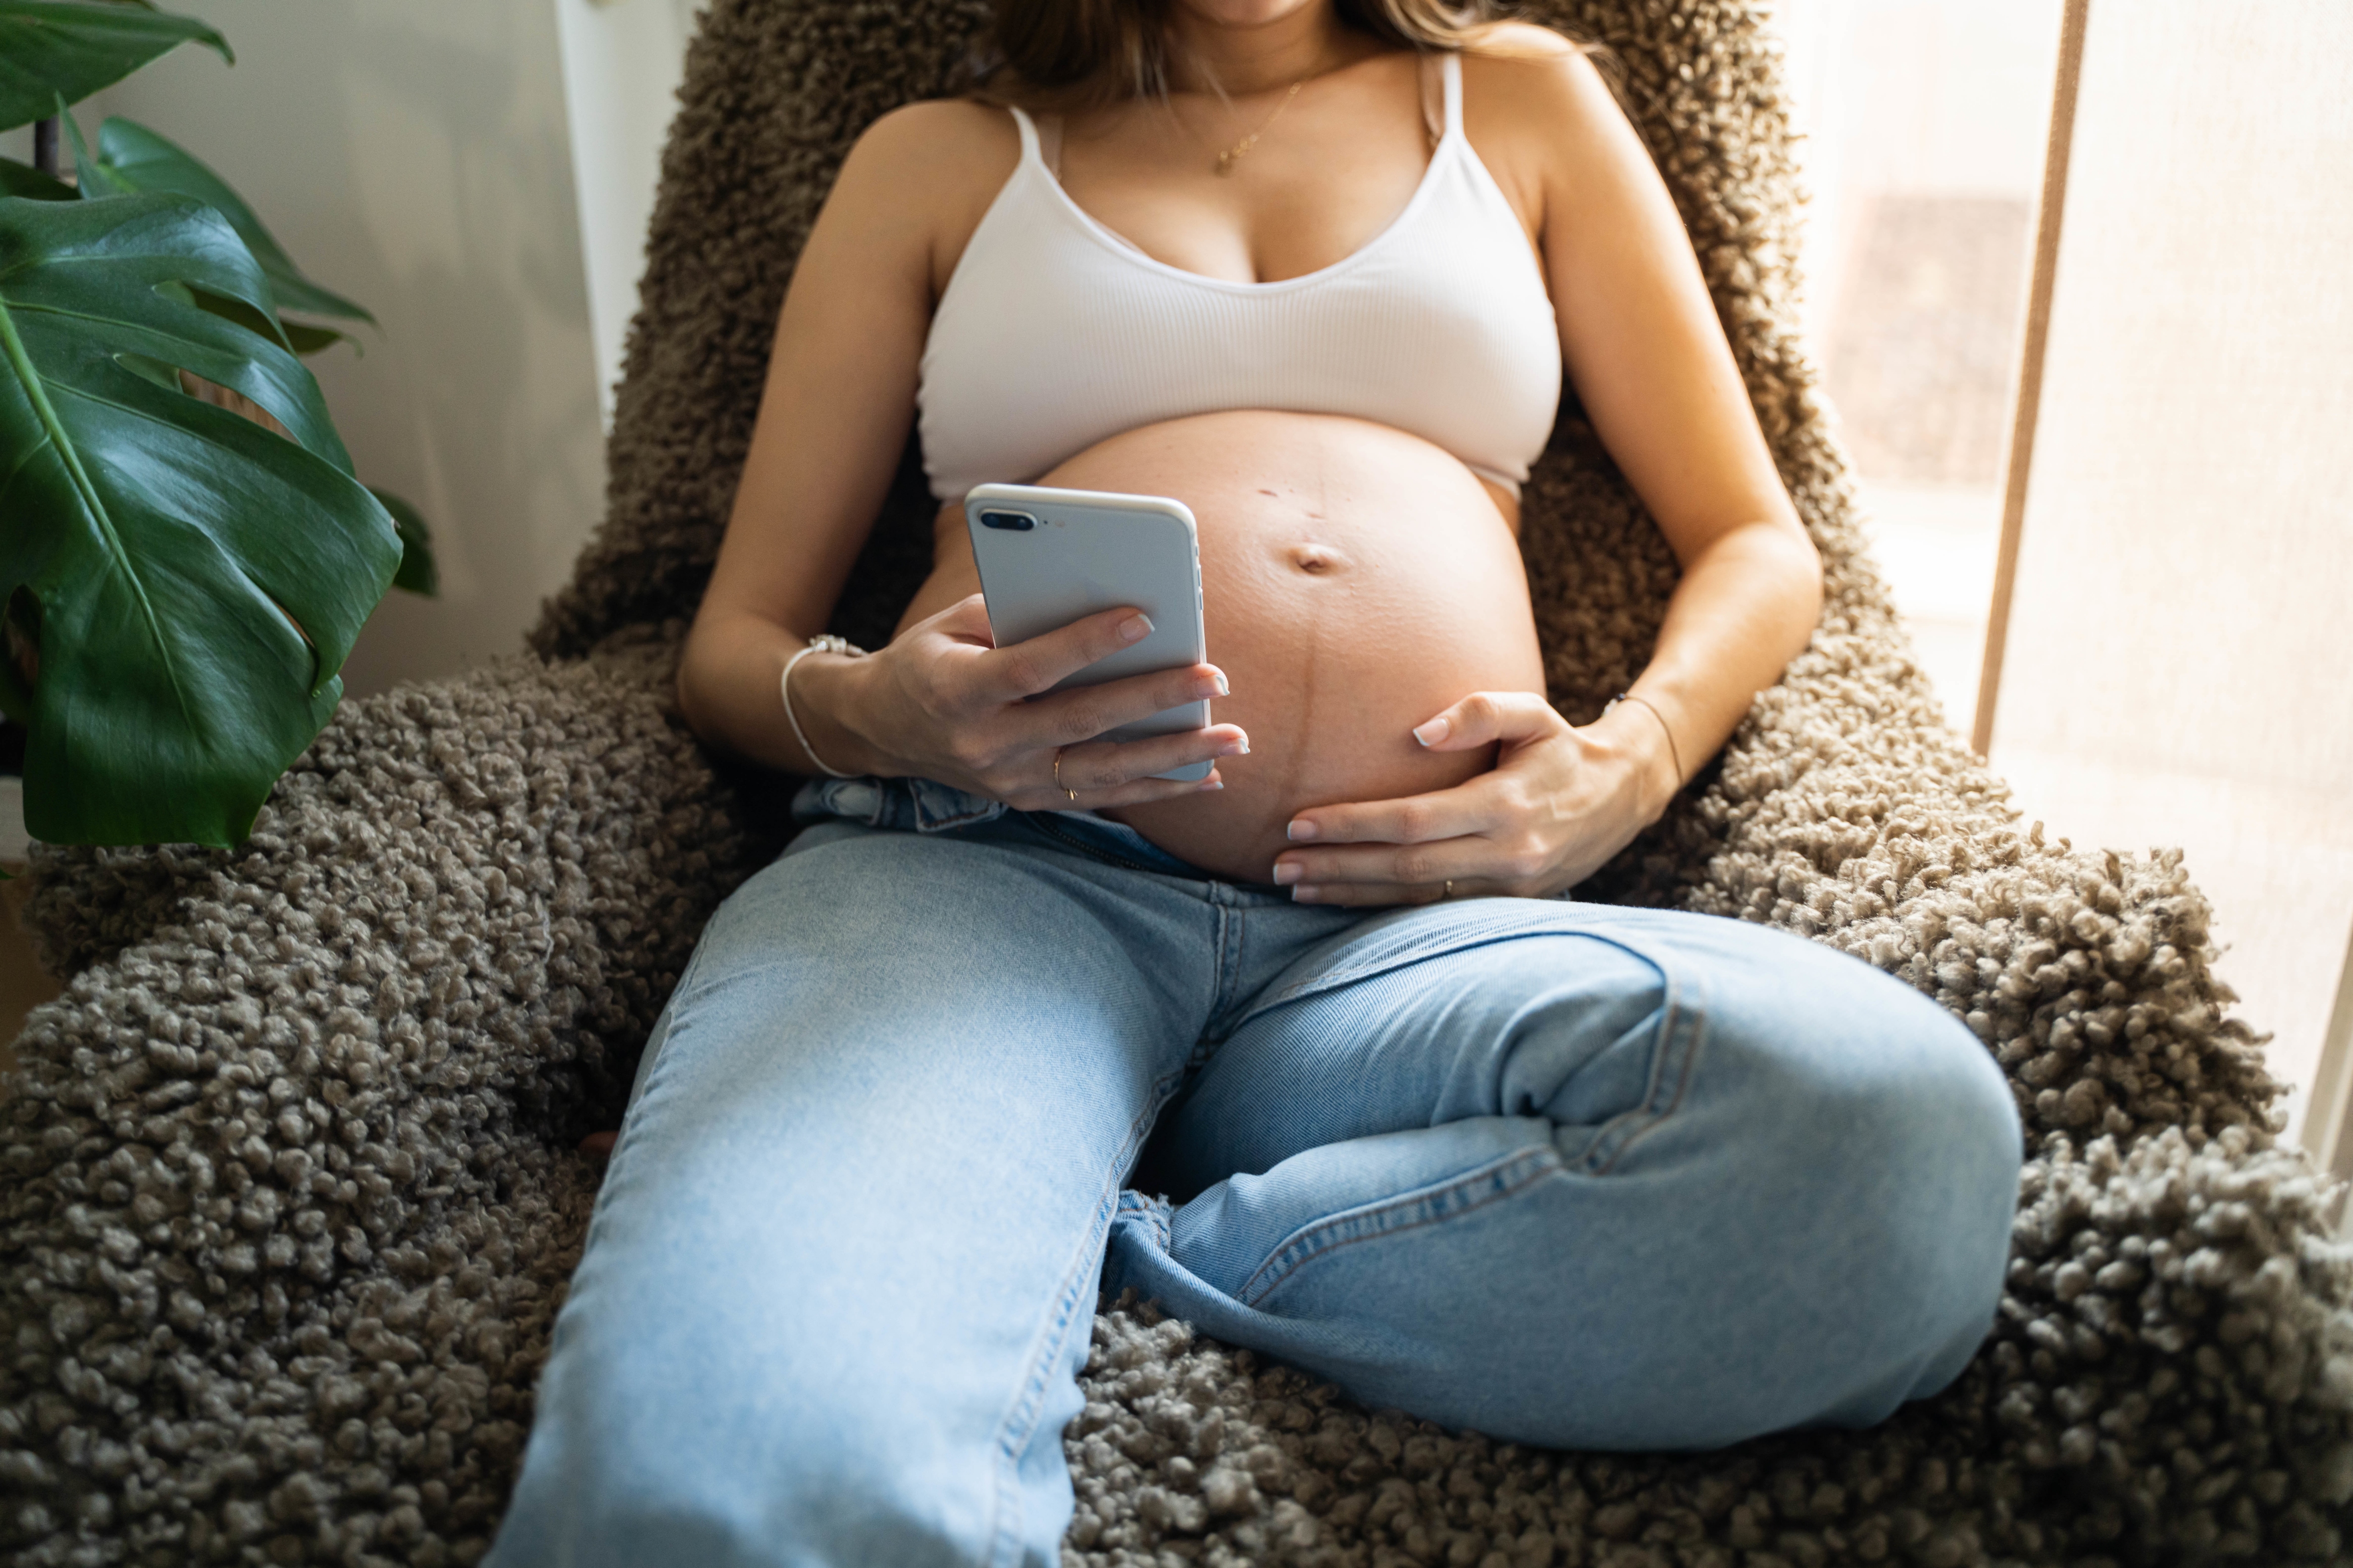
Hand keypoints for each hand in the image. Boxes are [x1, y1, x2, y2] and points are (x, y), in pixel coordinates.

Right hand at [812, 593, 1248, 808]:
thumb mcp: (951, 626)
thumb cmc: (928, 659)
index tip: (1143, 615)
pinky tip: (1206, 775)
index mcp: (958, 692)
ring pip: (1104, 770)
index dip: (1085, 643)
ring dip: (1174, 755)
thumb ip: (1016, 614)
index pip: (1031, 668)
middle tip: (1214, 677)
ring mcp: (1010, 782)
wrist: (880, 730)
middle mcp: (985, 745)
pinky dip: (1158, 788)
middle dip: (1154, 698)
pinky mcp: (1030, 802)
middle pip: (1082, 720)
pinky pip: (1104, 797)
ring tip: (1232, 737)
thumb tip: (1098, 597)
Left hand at [1269, 691, 1677, 905]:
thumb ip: (1479, 710)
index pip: (1412, 821)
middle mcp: (1506, 855)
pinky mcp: (1505, 906)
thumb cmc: (1561, 749)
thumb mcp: (1533, 713)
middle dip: (1337, 866)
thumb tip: (1419, 732)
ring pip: (1415, 898)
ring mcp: (1507, 888)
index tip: (1299, 821)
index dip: (1352, 824)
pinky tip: (1343, 900)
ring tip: (1298, 887)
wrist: (1622, 798)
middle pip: (1404, 867)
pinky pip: (1435, 910)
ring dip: (1351, 894)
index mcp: (1506, 806)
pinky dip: (1384, 908)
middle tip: (1281, 864)